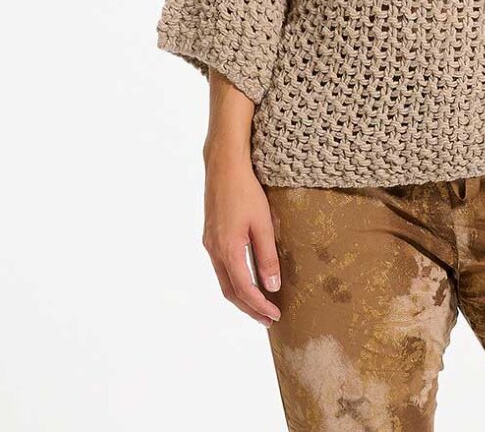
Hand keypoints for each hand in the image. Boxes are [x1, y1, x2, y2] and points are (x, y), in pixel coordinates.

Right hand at [202, 150, 282, 327]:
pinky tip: (247, 278)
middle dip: (249, 308)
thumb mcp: (263, 222)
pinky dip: (235, 280)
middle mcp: (214, 251)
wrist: (224, 166)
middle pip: (230, 291)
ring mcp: (210, 243)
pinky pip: (222, 267)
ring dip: (241, 296)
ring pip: (224, 280)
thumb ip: (267, 255)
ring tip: (260, 304)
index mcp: (228, 250)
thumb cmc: (246, 190)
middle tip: (268, 319)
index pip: (243, 289)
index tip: (274, 316)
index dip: (259, 306)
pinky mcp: (211, 236)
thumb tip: (273, 286)